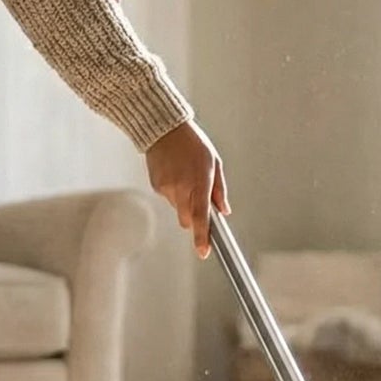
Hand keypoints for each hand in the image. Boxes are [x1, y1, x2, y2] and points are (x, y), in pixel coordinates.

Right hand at [146, 120, 228, 258]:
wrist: (163, 128)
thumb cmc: (192, 143)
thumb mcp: (214, 163)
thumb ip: (219, 190)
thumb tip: (224, 210)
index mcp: (199, 181)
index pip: (201, 216)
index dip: (202, 236)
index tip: (203, 251)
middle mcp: (181, 188)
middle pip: (188, 220)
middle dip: (194, 216)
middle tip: (198, 196)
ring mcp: (166, 188)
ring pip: (178, 209)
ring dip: (184, 201)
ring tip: (185, 177)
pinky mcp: (156, 186)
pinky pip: (168, 198)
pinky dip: (173, 192)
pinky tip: (174, 174)